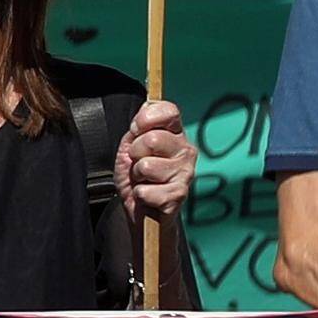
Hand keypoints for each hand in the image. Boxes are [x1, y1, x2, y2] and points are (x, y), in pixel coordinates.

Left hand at [118, 94, 194, 219]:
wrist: (142, 209)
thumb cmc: (138, 177)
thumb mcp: (131, 146)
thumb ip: (139, 127)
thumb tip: (146, 107)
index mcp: (175, 134)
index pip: (169, 111)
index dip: (146, 118)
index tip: (136, 130)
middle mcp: (186, 150)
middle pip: (152, 139)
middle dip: (135, 153)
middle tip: (138, 164)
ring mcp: (186, 172)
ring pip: (146, 166)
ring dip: (137, 176)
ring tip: (144, 181)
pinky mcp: (179, 195)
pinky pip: (146, 190)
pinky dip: (140, 194)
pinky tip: (149, 196)